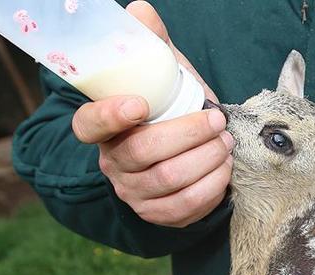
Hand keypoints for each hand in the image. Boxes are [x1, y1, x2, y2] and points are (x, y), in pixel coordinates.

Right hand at [72, 1, 231, 227]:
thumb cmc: (167, 111)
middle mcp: (113, 163)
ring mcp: (134, 192)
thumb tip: (141, 11)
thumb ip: (150, 46)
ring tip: (226, 142)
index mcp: (103, 129)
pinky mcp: (159, 214)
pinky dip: (212, 185)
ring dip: (206, 158)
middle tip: (216, 120)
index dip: (110, 116)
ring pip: (169, 180)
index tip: (140, 102)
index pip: (88, 125)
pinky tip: (224, 168)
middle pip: (143, 153)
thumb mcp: (159, 77)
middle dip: (187, 134)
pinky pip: (186, 206)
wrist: (180, 157)